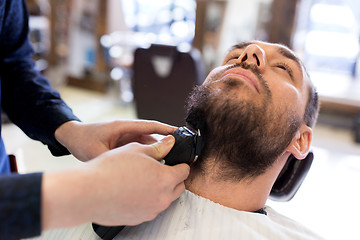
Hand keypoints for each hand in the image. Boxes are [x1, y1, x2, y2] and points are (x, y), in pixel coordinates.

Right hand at [42, 136, 189, 228]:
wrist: (88, 192)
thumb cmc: (110, 170)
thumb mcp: (137, 150)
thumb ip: (158, 148)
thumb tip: (170, 143)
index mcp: (166, 179)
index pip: (184, 171)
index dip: (180, 163)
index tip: (176, 161)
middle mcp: (162, 198)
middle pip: (178, 187)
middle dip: (173, 177)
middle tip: (160, 168)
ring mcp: (151, 210)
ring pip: (165, 198)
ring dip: (161, 189)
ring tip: (143, 178)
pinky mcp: (139, 218)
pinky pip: (150, 207)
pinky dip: (148, 199)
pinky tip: (134, 190)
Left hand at [54, 120, 176, 160]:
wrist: (71, 136)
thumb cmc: (82, 139)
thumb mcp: (95, 151)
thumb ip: (112, 160)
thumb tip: (130, 169)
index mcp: (123, 126)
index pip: (150, 126)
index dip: (166, 129)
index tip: (179, 133)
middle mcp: (127, 130)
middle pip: (151, 135)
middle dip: (165, 142)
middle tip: (179, 151)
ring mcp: (126, 136)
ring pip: (146, 143)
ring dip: (156, 150)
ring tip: (169, 161)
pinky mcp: (123, 143)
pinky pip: (139, 149)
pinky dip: (147, 155)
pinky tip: (153, 165)